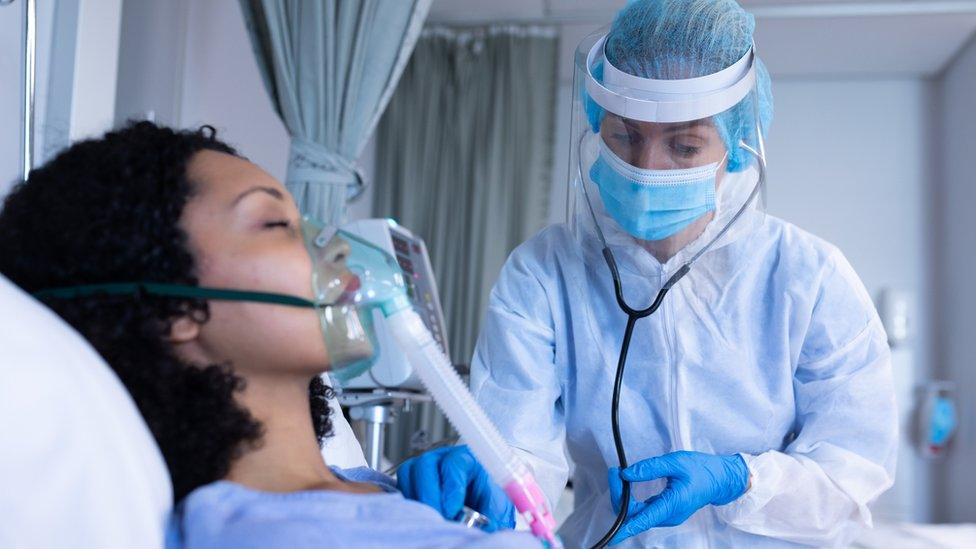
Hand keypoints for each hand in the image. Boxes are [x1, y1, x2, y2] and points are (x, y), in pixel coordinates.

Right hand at [396, 445, 514, 531]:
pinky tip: (421, 517)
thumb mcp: (499, 507)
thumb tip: (487, 529)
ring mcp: (426, 468)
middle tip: (438, 518)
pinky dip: (408, 503)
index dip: (451, 487)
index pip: (454, 464)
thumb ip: (493, 515)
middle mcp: (443, 458)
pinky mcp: (413, 481)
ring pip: (409, 473)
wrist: (483, 505)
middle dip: (430, 495)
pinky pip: (402, 486)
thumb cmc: (490, 501)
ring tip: (429, 519)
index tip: (452, 510)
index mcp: (468, 458)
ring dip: (417, 499)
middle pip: (426, 465)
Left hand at [607, 451, 749, 543]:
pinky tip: (626, 484)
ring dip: (624, 497)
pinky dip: (632, 499)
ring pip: (638, 513)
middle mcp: (669, 515)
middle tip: (615, 472)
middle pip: (635, 514)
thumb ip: (650, 468)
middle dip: (620, 495)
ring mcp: (667, 515)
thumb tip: (626, 474)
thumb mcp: (675, 462)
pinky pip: (643, 510)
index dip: (626, 528)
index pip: (644, 520)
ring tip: (618, 475)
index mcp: (672, 505)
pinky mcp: (666, 511)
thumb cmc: (701, 470)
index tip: (612, 536)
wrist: (719, 479)